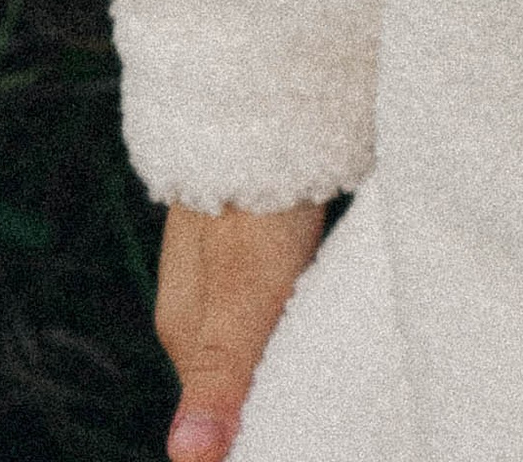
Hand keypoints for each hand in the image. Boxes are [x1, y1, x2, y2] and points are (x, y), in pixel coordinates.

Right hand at [157, 197, 326, 459]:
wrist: (260, 96)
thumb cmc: (255, 201)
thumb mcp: (242, 297)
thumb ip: (218, 376)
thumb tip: (186, 458)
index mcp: (183, 330)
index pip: (220, 412)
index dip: (263, 429)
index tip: (310, 437)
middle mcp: (197, 302)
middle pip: (241, 372)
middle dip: (281, 391)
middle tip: (335, 409)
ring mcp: (223, 266)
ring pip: (262, 332)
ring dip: (297, 349)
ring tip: (339, 365)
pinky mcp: (255, 238)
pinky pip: (278, 295)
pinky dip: (304, 310)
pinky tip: (333, 310)